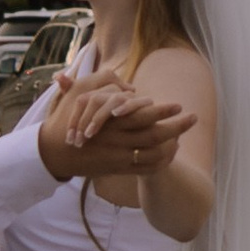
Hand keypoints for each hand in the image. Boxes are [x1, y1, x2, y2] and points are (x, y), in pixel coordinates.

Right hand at [37, 90, 193, 180]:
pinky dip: (161, 161)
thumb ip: (105, 81)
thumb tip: (129, 86)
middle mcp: (118, 140)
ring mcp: (119, 157)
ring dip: (172, 146)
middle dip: (177, 127)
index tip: (179, 104)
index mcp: (111, 121)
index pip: (144, 115)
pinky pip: (146, 168)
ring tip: (183, 136)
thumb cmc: (68, 117)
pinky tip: (169, 152)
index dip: (163, 111)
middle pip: (155, 136)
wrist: (55, 151)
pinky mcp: (119, 168)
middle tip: (194, 118)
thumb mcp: (81, 92)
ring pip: (154, 154)